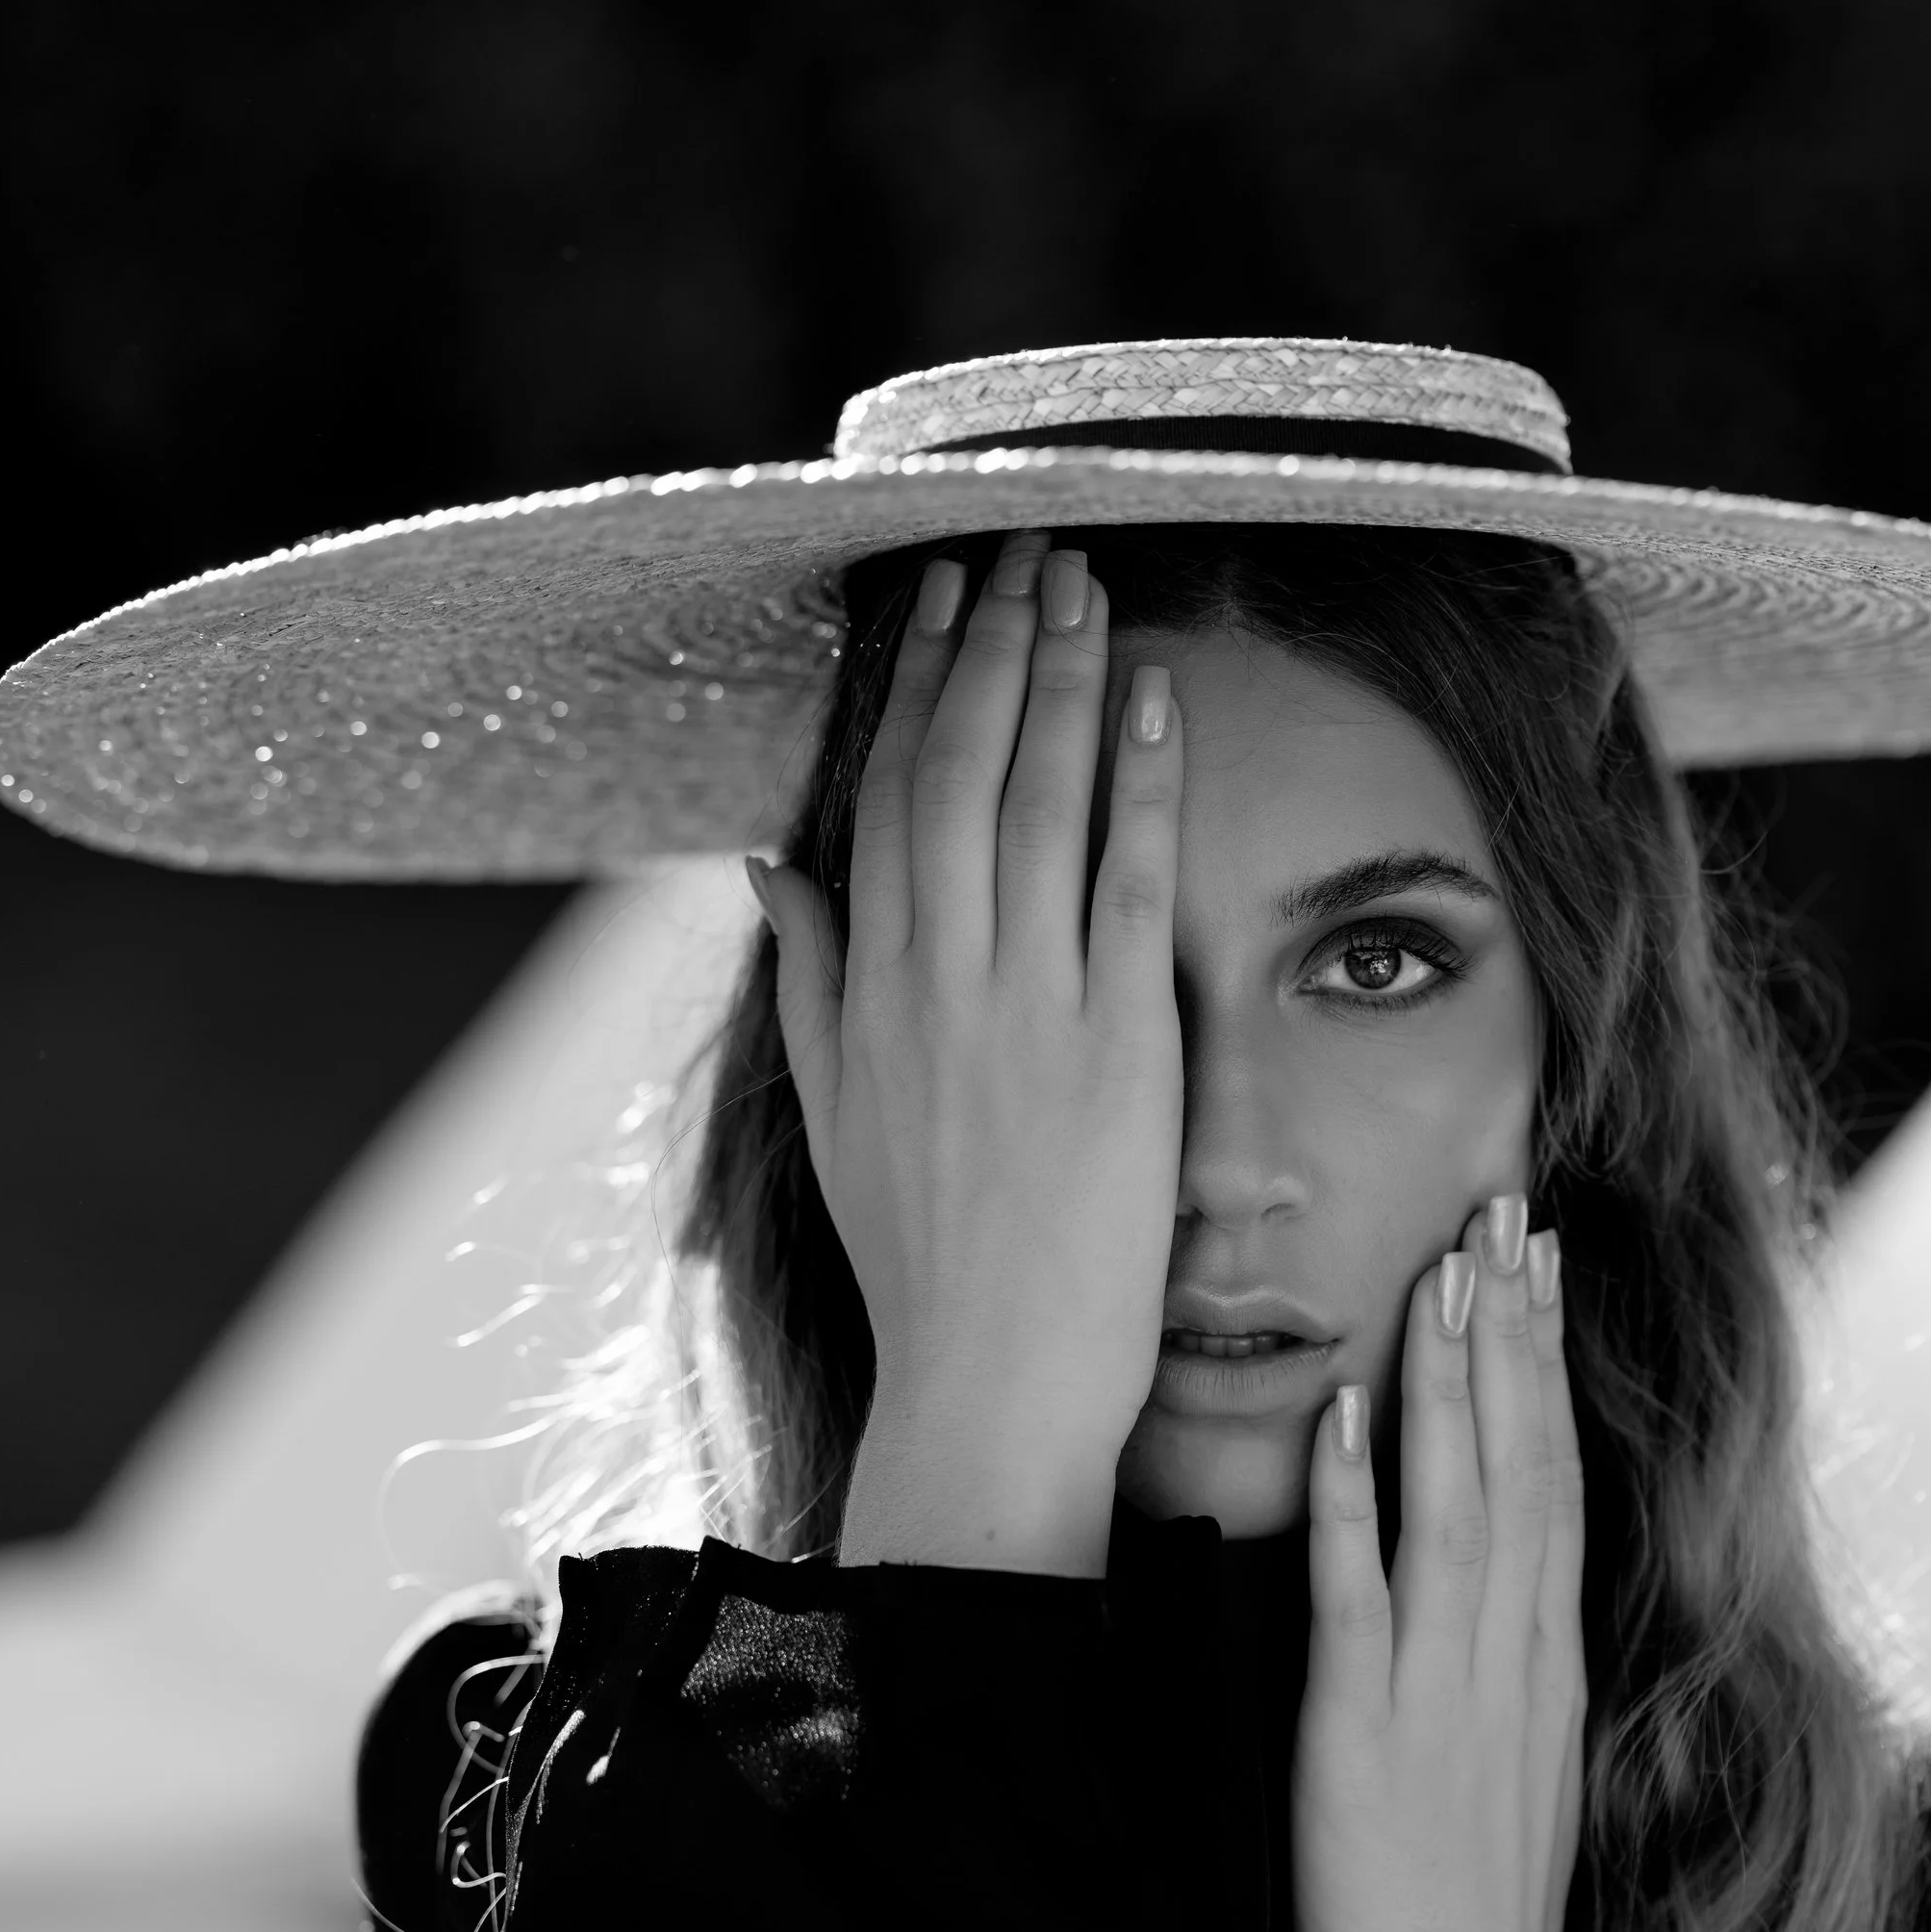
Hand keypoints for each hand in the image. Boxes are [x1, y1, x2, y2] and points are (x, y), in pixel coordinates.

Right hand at [750, 529, 1185, 1575]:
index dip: (920, 683)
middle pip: (959, 772)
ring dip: (1064, 683)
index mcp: (869, 985)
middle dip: (993, 649)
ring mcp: (1027, 1008)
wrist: (988, 1384)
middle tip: (1025, 548)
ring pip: (1038, 804)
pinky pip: (1128, 885)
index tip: (947, 596)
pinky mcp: (1118, 1047)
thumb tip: (774, 864)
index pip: (888, 794)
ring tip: (1087, 585)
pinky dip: (1142, 786)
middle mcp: (938, 978)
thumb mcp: (835, 1110)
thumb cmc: (919, 1254)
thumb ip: (809, 978)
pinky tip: (1156, 702)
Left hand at [1293, 1201, 1586, 1931]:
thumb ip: (1506, 1667)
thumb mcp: (1518, 1772)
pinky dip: (1352, 1497)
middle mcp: (1512, 1659)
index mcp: (1548, 1664)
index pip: (1556, 1477)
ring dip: (1447, 1377)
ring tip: (1442, 1264)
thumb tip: (1490, 1572)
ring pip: (1454, 1501)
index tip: (1539, 1256)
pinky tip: (1342, 1413)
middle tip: (1502, 1205)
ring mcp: (1442, 1692)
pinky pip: (1357, 1594)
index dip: (1546, 1360)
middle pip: (1520, 1463)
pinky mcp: (1361, 1736)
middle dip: (1510, 1328)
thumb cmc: (1482, 1926)